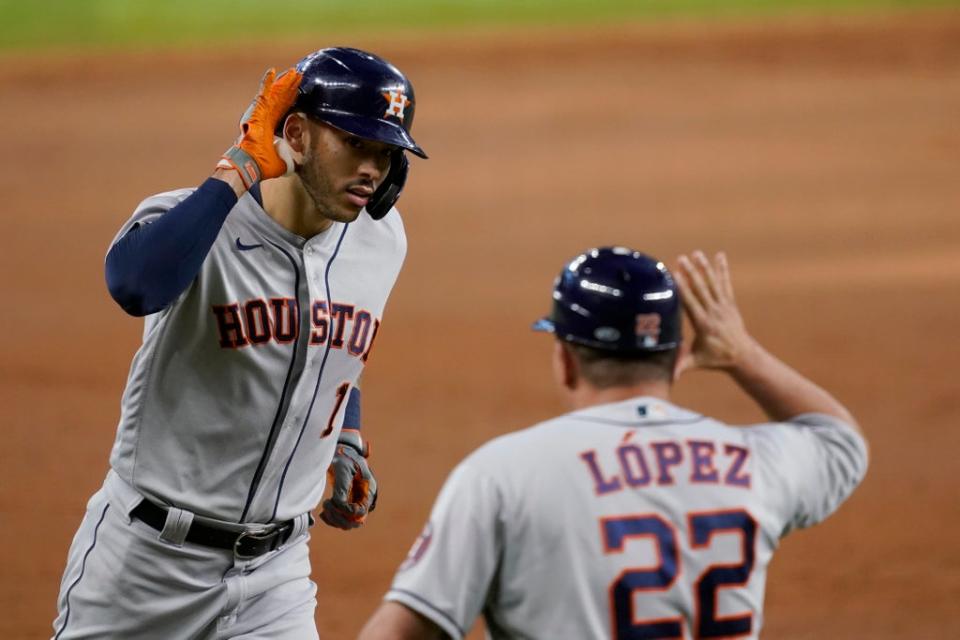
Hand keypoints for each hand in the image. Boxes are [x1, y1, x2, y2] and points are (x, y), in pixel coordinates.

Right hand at [216, 67, 300, 188]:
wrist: (249, 165)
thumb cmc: (260, 166)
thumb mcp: (280, 163)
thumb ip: (287, 160)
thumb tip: (294, 164)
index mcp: (268, 127)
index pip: (282, 110)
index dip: (290, 101)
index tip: (298, 92)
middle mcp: (264, 117)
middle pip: (280, 99)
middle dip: (290, 87)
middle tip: (299, 76)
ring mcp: (260, 113)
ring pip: (275, 94)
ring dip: (284, 83)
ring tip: (294, 72)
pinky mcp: (257, 111)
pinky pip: (264, 93)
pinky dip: (268, 82)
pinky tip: (273, 71)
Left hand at [320, 433, 377, 529]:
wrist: (342, 452)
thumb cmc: (344, 458)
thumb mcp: (343, 469)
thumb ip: (342, 487)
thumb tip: (340, 505)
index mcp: (367, 490)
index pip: (360, 512)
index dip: (346, 512)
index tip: (332, 503)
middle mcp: (364, 499)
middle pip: (355, 521)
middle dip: (339, 518)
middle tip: (327, 505)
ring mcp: (356, 502)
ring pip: (348, 523)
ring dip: (335, 520)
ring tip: (324, 509)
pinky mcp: (348, 503)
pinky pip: (342, 519)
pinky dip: (332, 520)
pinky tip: (324, 514)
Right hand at [673, 251, 757, 376]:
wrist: (743, 355)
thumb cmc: (716, 358)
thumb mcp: (697, 362)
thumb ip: (682, 366)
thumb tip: (668, 377)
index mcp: (703, 324)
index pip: (691, 303)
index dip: (683, 288)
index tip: (675, 275)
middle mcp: (714, 312)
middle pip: (700, 289)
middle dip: (691, 272)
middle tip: (682, 258)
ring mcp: (723, 306)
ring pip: (712, 283)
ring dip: (704, 267)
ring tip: (696, 253)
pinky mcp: (730, 303)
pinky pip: (725, 283)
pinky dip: (722, 270)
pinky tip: (719, 256)